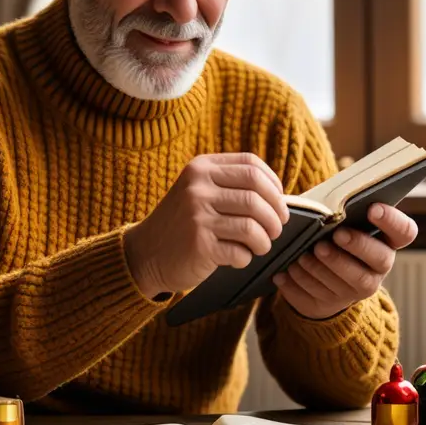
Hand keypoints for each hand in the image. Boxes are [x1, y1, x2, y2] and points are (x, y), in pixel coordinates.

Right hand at [125, 153, 289, 299]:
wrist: (145, 253)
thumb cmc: (181, 224)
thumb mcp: (198, 191)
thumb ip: (229, 184)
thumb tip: (278, 195)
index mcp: (201, 168)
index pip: (251, 165)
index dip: (273, 184)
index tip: (279, 202)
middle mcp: (198, 187)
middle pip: (256, 195)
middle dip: (275, 215)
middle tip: (277, 228)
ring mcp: (197, 216)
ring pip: (252, 225)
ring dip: (265, 240)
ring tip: (261, 246)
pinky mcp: (199, 244)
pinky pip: (240, 251)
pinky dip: (246, 258)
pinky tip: (238, 259)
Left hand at [273, 203, 417, 319]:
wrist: (320, 277)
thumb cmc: (330, 237)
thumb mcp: (339, 222)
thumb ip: (338, 213)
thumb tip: (320, 204)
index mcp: (386, 240)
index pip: (404, 231)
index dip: (392, 220)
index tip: (372, 208)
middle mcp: (379, 267)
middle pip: (378, 259)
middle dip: (355, 246)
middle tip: (331, 238)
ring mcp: (358, 289)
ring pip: (346, 282)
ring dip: (321, 268)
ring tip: (302, 256)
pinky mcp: (333, 304)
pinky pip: (317, 297)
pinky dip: (298, 283)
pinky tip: (284, 272)